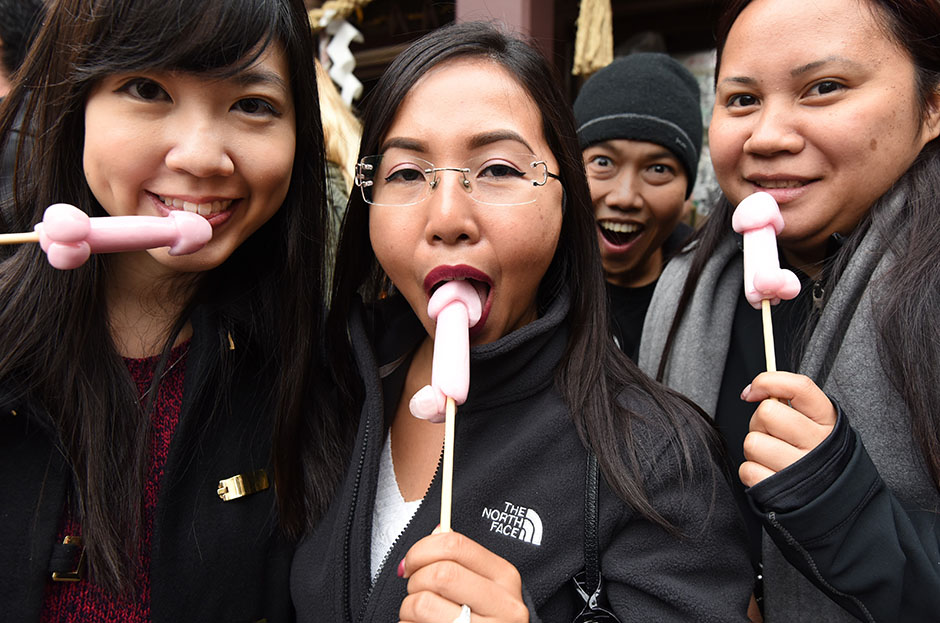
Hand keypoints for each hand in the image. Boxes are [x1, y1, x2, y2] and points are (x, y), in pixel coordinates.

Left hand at [398, 529, 528, 622]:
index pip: (455, 544)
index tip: (410, 563)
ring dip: (407, 611)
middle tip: (416, 594)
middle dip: (415, 582)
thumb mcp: (483, 588)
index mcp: (505, 578)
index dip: (421, 549)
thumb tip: (435, 532)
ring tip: (418, 618)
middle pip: (438, 573)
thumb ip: (460, 560)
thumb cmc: (484, 621)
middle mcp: (504, 607)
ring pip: (421, 605)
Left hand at [739, 372, 835, 486]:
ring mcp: (800, 470)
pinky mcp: (781, 492)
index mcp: (828, 420)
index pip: (798, 387)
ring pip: (752, 442)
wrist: (832, 499)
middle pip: (767, 413)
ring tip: (771, 456)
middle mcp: (818, 444)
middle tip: (771, 434)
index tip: (753, 391)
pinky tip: (769, 473)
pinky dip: (752, 471)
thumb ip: (789, 401)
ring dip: (755, 449)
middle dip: (759, 422)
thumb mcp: (815, 422)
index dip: (768, 382)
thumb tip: (750, 392)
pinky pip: (747, 470)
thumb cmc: (814, 453)